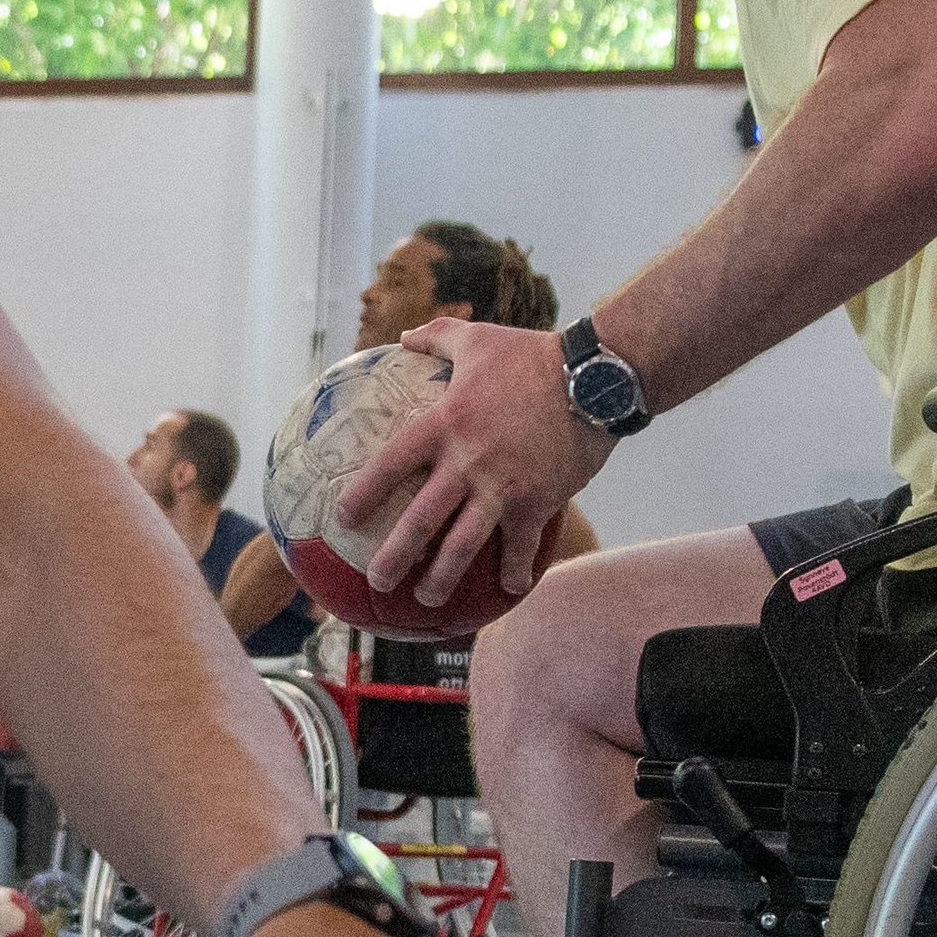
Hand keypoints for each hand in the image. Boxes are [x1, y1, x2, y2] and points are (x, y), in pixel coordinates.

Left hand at [332, 316, 611, 613]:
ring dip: (442, 579)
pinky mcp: (537, 502)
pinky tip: (509, 589)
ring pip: (463, 546)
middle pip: (420, 521)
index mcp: (444, 424)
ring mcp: (502, 488)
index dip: (363, 493)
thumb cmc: (532, 354)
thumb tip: (404, 335)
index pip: (390, 464)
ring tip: (427, 600)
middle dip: (394, 558)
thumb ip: (437, 337)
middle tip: (377, 581)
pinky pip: (520, 547)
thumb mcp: (478, 338)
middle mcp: (466, 462)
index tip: (342, 518)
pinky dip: (513, 571)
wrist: (594, 379)